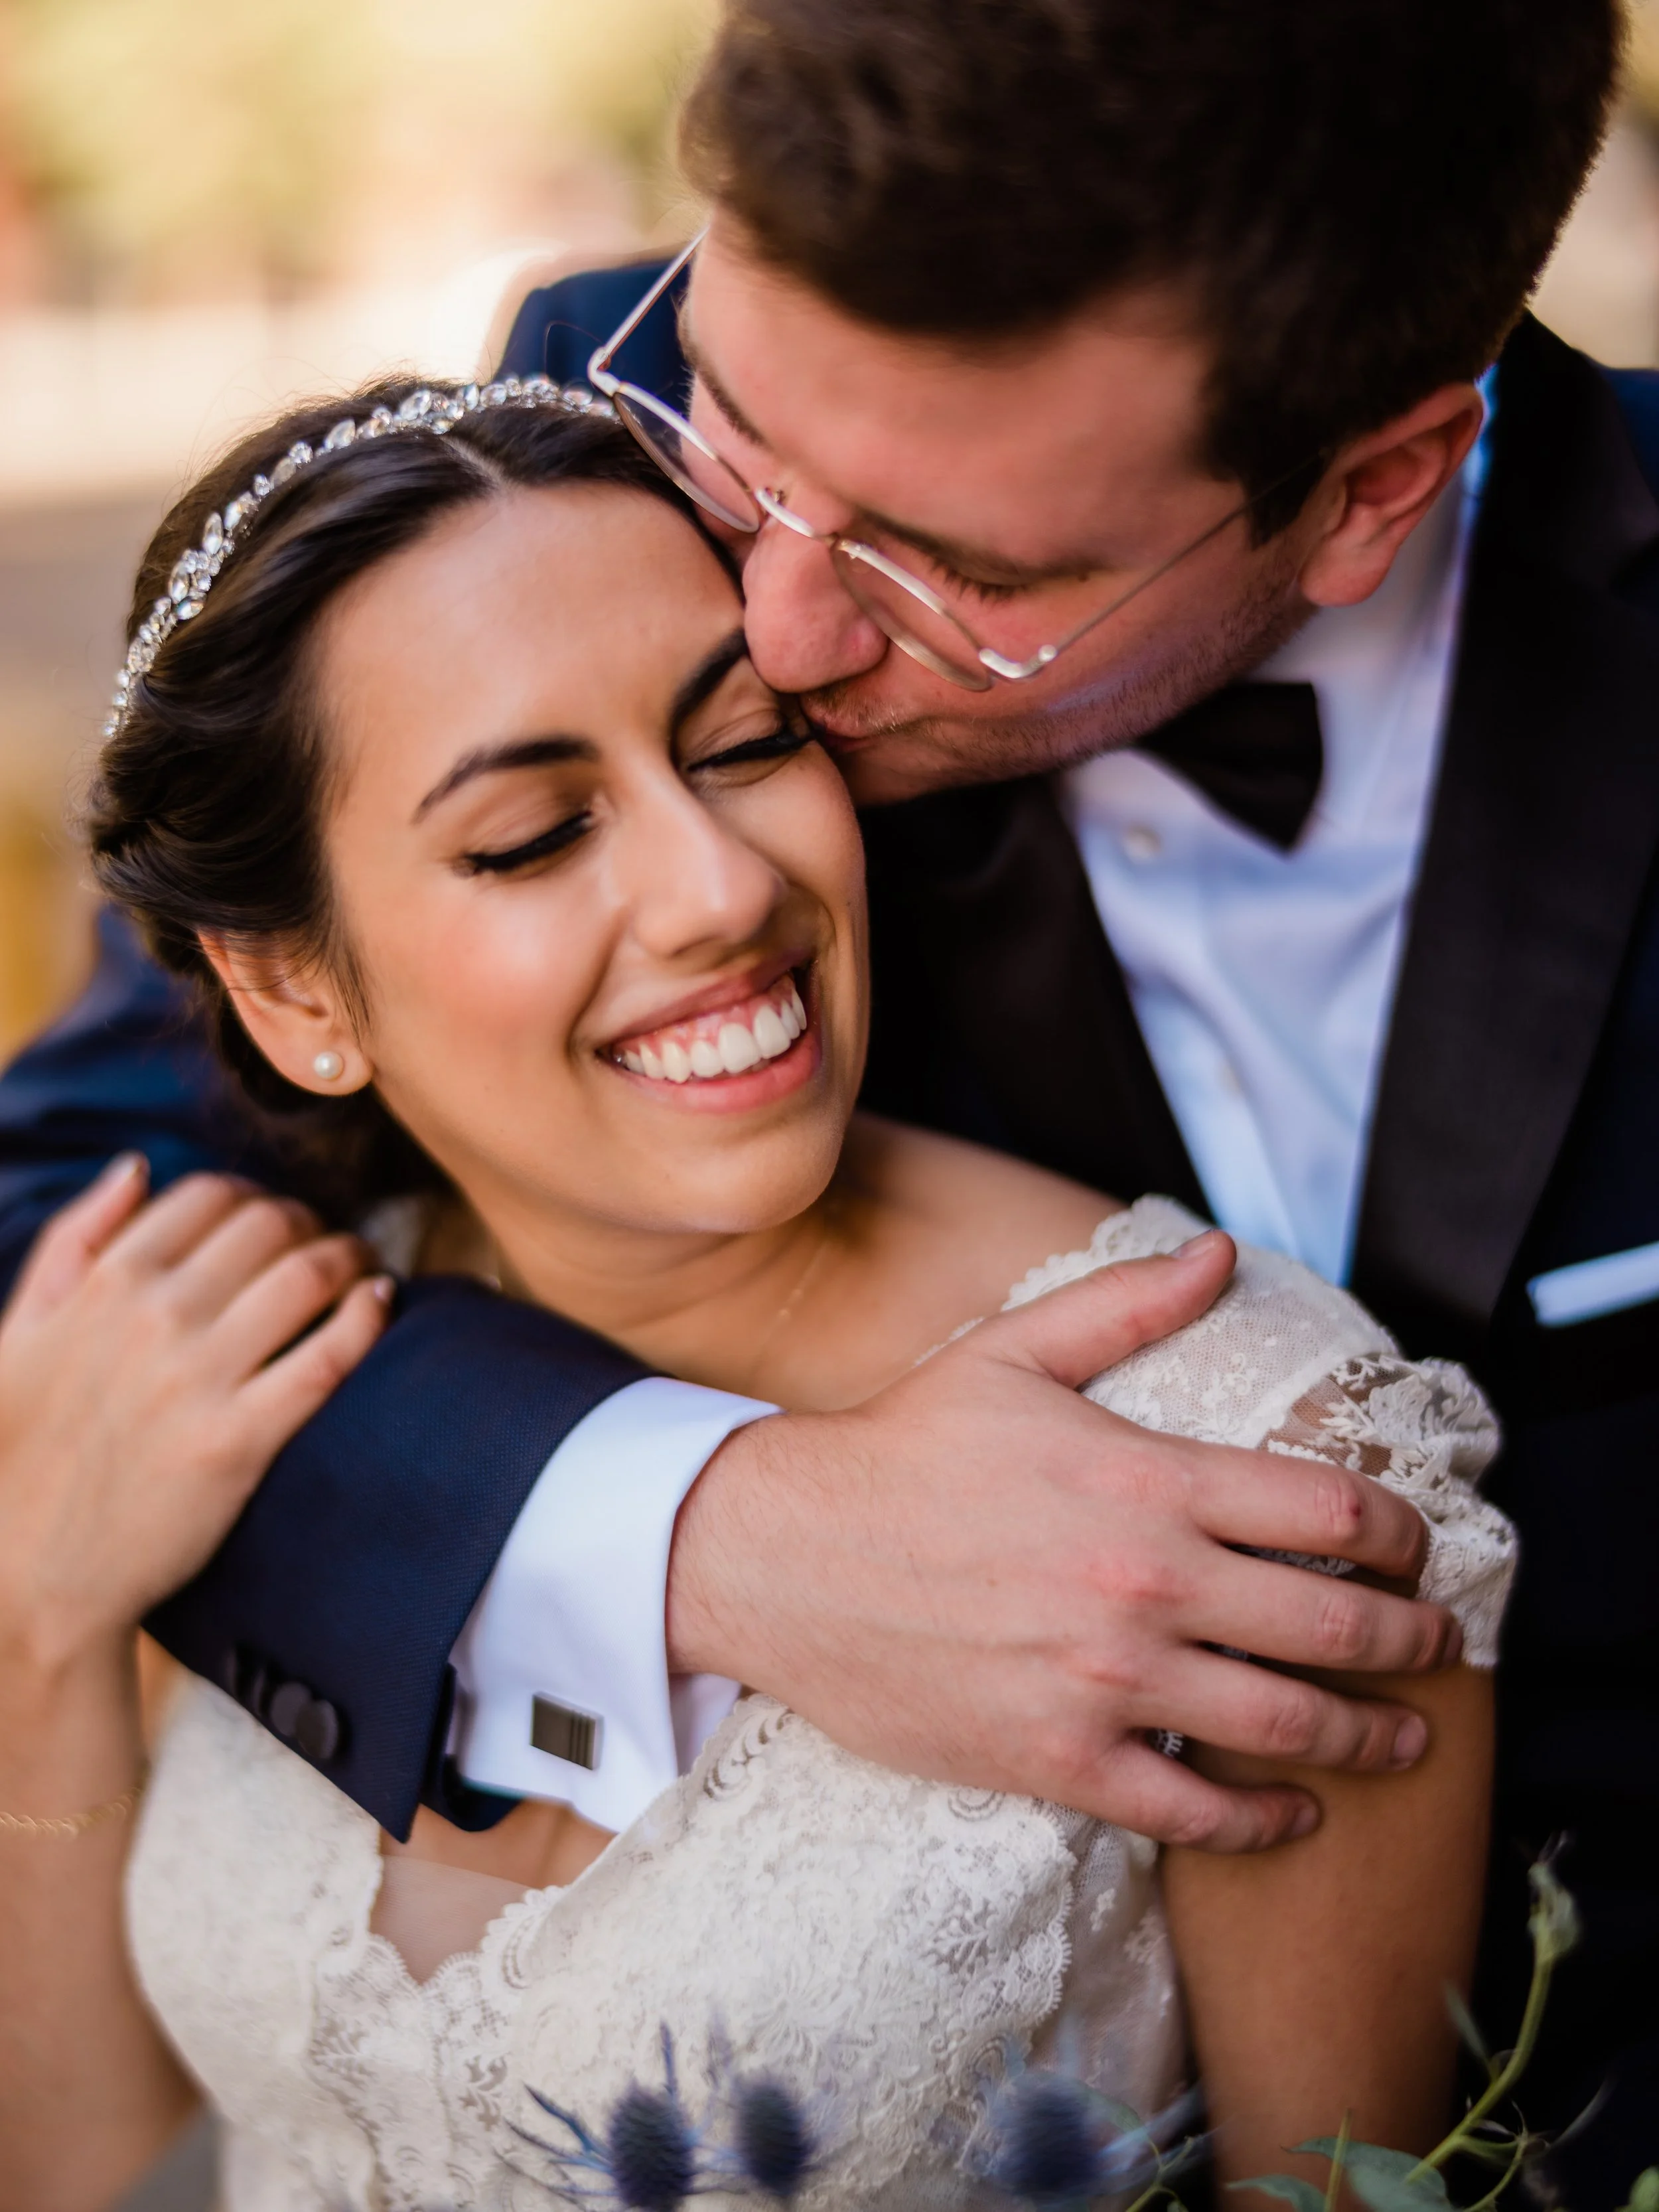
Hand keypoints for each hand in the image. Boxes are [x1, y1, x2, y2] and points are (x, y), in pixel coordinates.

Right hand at [0, 1156, 389, 1676]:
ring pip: (308, 1278)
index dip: (254, 1197)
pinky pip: (328, 1357)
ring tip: (363, 1271)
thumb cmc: (23, 1452)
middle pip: (269, 1226)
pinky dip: (367, 1318)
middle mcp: (154, 1317)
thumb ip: (72, 1241)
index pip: (209, 1196)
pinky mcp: (240, 1441)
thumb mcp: (16, 1335)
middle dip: (309, 1223)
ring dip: (349, 1260)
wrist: (32, 1576)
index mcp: (104, 1284)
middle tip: (327, 1243)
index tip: (272, 1221)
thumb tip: (135, 1168)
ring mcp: (199, 1379)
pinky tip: (381, 1304)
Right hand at [668, 1230, 1456, 1852]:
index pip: (1328, 1509)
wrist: (784, 1553)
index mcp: (1146, 1480)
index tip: (1415, 1545)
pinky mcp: (1058, 1758)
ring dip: (1369, 1737)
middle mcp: (1144, 1585)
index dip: (1400, 1531)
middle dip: (1411, 1638)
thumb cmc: (901, 1451)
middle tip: (1437, 1643)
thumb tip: (1218, 1253)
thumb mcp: (1013, 1354)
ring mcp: (1104, 1682)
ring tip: (1405, 1739)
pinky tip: (1294, 1810)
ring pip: (1284, 1725)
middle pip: (1334, 1625)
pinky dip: (1263, 1818)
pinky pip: (1193, 1810)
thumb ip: (1126, 1305)